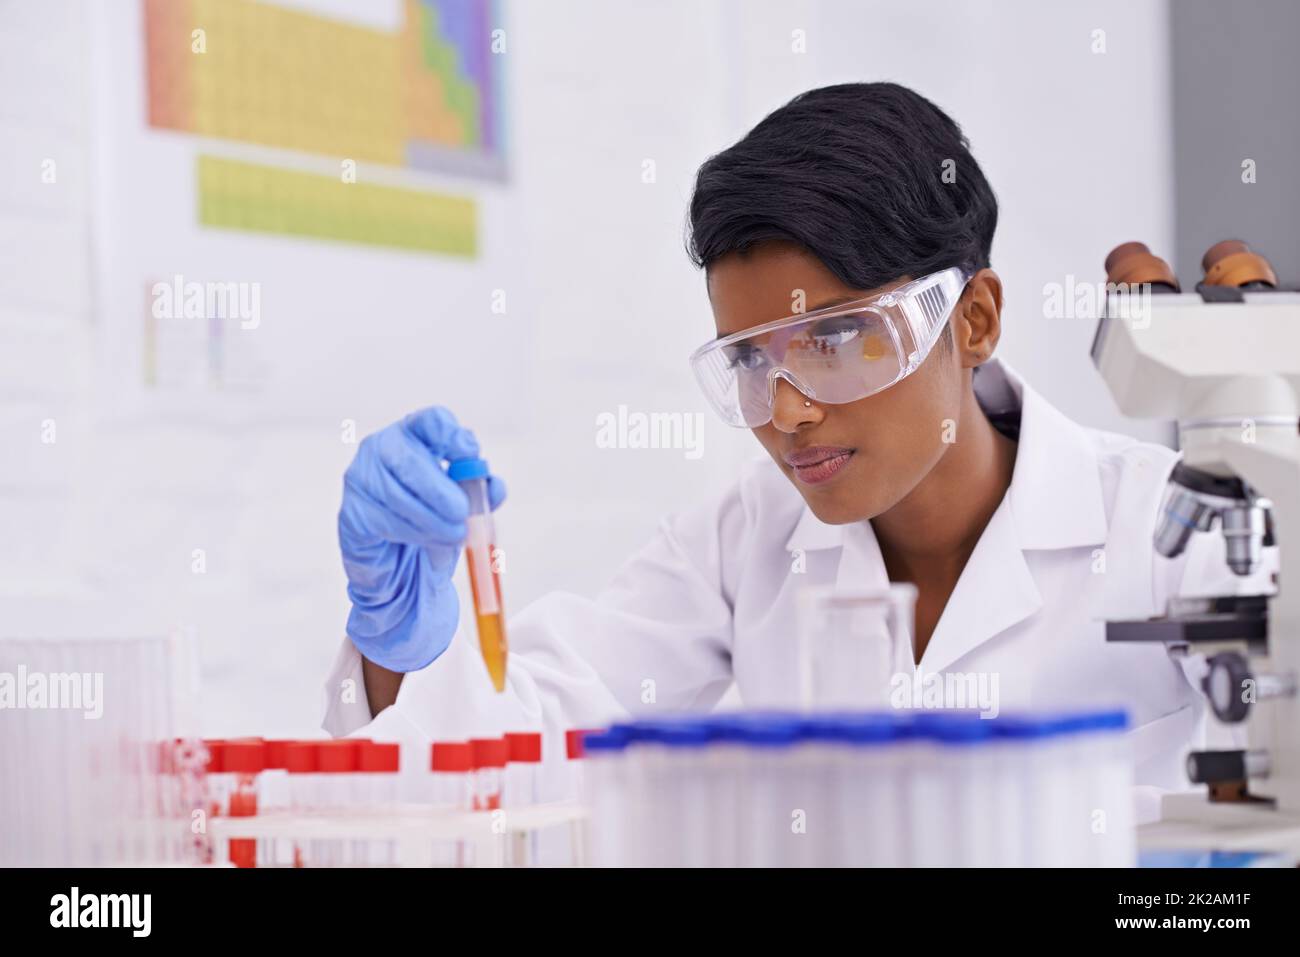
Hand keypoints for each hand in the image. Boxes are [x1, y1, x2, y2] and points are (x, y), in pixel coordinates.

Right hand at [338, 407, 505, 671]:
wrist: (401, 564)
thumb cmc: (434, 520)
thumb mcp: (463, 503)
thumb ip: (481, 492)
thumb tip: (494, 487)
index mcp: (415, 435)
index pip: (430, 420)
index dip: (451, 435)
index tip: (470, 454)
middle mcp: (382, 448)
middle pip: (410, 458)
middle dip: (440, 489)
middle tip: (462, 512)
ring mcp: (361, 478)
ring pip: (399, 496)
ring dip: (433, 520)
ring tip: (455, 535)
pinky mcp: (352, 512)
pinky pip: (386, 522)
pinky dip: (415, 535)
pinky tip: (429, 542)